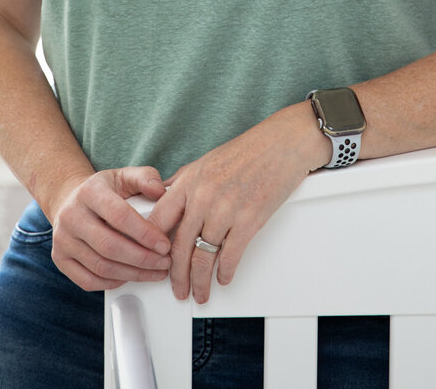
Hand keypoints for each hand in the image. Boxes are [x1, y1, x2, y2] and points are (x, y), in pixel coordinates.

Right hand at [49, 167, 171, 290]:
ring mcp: (63, 239)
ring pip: (100, 266)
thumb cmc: (104, 190)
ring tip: (154, 272)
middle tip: (164, 263)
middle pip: (109, 246)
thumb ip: (146, 178)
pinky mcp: (60, 259)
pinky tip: (130, 277)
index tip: (164, 245)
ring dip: (132, 274)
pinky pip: (88, 280)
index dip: (145, 233)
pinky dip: (113, 283)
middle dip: (142, 259)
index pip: (119, 216)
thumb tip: (161, 192)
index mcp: (90, 192)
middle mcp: (71, 216)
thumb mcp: (124, 176)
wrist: (70, 199)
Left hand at [148, 102, 326, 304]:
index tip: (155, 260)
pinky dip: (225, 273)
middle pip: (180, 246)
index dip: (153, 247)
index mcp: (189, 180)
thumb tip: (163, 197)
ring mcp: (226, 208)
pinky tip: (223, 278)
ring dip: (200, 281)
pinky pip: (230, 256)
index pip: (159, 221)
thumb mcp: (206, 161)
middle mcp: (203, 195)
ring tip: (200, 292)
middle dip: (177, 275)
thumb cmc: (248, 150)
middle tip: (178, 288)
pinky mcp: (249, 219)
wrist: (282, 143)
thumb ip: (183, 182)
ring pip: (204, 257)